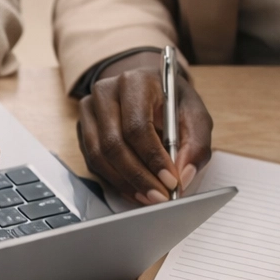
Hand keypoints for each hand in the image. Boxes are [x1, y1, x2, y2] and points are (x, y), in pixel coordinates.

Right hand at [77, 52, 212, 203]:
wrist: (148, 90)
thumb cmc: (171, 102)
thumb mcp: (194, 116)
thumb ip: (196, 144)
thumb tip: (183, 175)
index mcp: (135, 82)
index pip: (136, 127)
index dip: (153, 158)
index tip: (171, 181)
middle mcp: (105, 93)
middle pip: (113, 145)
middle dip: (139, 177)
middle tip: (160, 196)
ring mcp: (88, 112)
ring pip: (99, 157)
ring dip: (125, 183)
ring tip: (149, 197)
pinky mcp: (83, 130)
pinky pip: (93, 163)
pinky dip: (115, 181)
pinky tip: (135, 190)